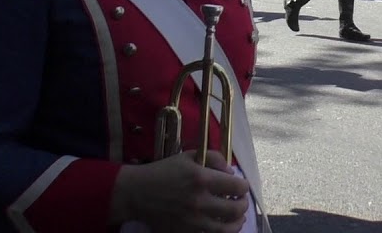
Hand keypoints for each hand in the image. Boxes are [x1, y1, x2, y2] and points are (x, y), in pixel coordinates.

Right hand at [111, 151, 250, 232]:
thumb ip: (214, 158)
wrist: (137, 193)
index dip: (244, 186)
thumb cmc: (163, 171)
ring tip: (237, 218)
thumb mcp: (188, 156)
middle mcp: (200, 202)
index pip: (237, 186)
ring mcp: (193, 221)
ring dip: (237, 223)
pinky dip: (220, 232)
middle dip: (243, 205)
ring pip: (227, 229)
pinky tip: (221, 226)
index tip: (241, 186)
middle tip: (240, 202)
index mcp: (201, 179)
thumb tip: (231, 173)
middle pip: (236, 209)